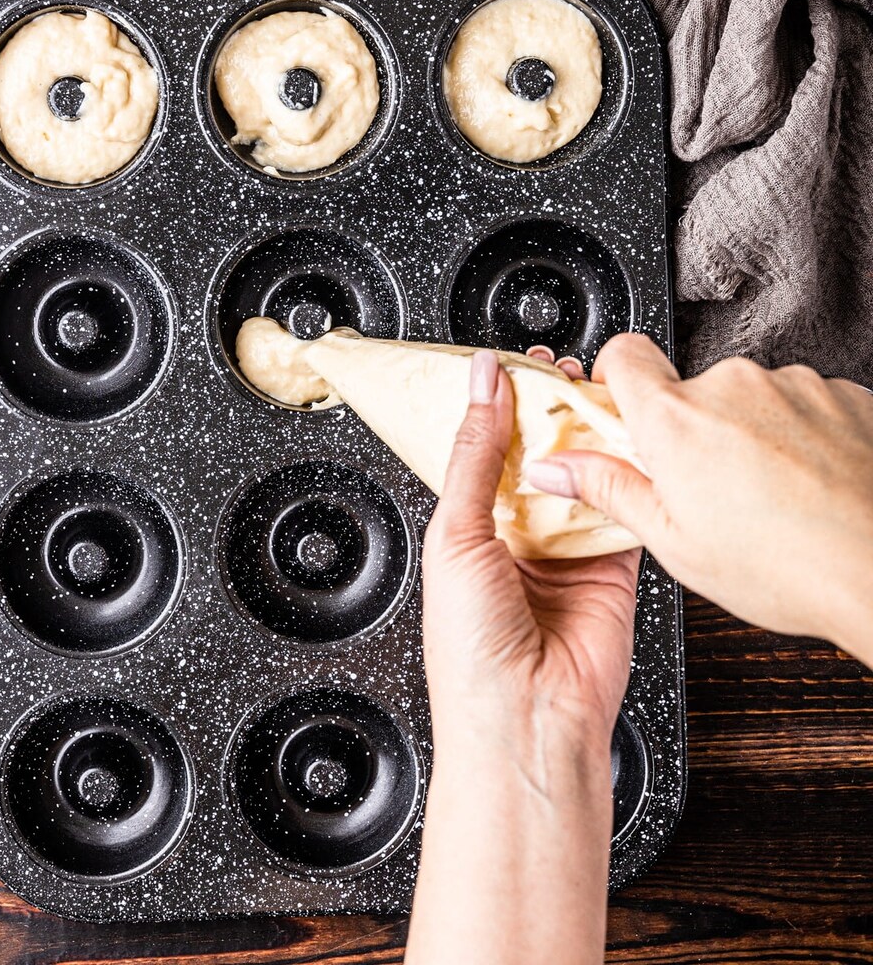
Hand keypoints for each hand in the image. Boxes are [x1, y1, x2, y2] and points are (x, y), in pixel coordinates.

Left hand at [423, 346, 640, 748]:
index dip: (498, 406)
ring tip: (591, 387)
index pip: (484, 450)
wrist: (524, 720)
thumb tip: (481, 384)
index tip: (511, 363)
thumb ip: (475, 455)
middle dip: (547, 412)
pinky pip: (623, 508)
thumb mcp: (456, 533)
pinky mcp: (612, 567)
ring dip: (587, 434)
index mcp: (466, 529)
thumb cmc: (470, 648)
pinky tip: (627, 436)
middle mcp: (515, 537)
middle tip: (558, 368)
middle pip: (536, 456)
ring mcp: (565, 551)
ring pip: (581, 474)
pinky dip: (627, 475)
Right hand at [527, 334, 872, 663]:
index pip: (622, 353)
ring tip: (771, 495)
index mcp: (676, 419)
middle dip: (693, 430)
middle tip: (710, 489)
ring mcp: (792, 385)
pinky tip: (810, 485)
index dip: (616, 379)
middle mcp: (732, 386)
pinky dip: (800, 436)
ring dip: (750, 434)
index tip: (622, 412)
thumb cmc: (788, 567)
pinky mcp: (842, 393)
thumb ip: (608, 489)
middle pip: (689, 390)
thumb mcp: (674, 542)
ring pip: (748, 400)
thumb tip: (554, 468)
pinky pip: (801, 404)